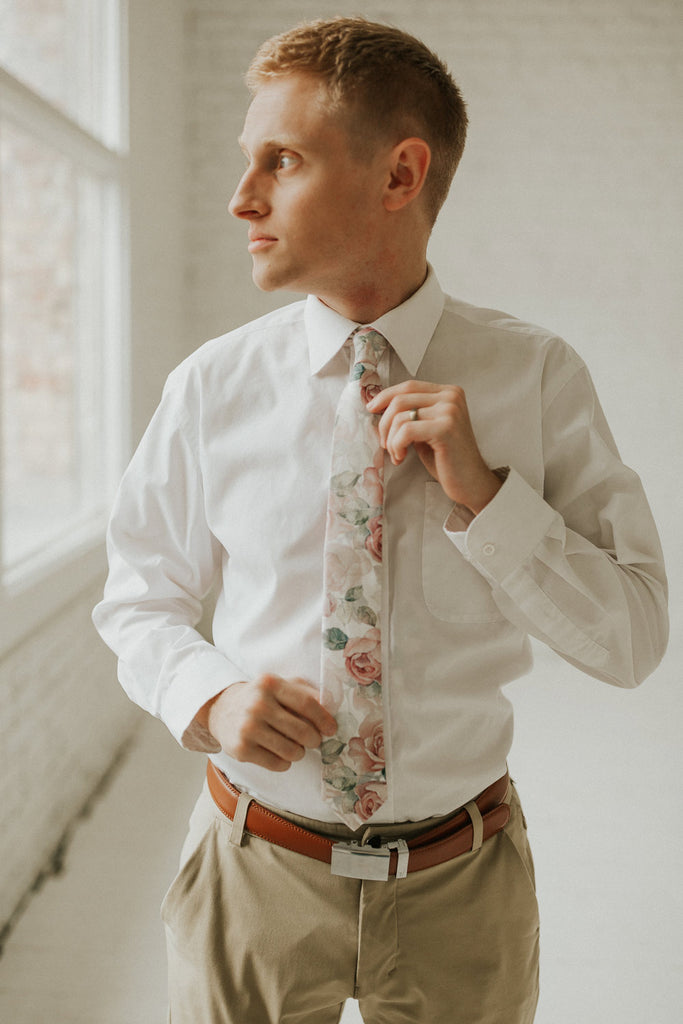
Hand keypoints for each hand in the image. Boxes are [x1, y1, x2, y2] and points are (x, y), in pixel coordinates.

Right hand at [199, 675, 337, 772]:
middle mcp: (258, 704)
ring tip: (296, 747)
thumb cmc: (260, 697)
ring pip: (292, 750)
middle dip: (314, 740)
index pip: (307, 704)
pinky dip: (285, 762)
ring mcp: (248, 728)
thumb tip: (331, 706)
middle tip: (314, 740)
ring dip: (300, 752)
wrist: (221, 708)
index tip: (331, 729)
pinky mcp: (241, 749)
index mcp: (270, 684)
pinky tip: (280, 754)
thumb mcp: (280, 685)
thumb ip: (305, 691)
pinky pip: (277, 764)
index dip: (324, 719)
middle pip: (302, 731)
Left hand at [368, 381, 501, 513]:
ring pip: (400, 416)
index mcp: (449, 392)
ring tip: (396, 454)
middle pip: (400, 399)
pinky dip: (396, 445)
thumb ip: (411, 413)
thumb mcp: (426, 429)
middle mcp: (452, 396)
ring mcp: (450, 411)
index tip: (371, 409)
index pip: (408, 386)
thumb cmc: (446, 459)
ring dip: (390, 439)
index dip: (385, 396)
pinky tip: (401, 458)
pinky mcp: (446, 428)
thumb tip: (378, 404)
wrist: (470, 483)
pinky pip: (406, 431)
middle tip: (385, 445)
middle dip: (384, 424)